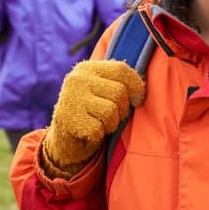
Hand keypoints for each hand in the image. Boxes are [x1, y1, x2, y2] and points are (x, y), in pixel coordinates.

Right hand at [41, 60, 145, 178]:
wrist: (64, 140)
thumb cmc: (91, 113)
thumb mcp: (100, 91)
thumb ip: (117, 82)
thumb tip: (144, 85)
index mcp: (87, 69)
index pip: (121, 69)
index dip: (136, 85)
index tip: (138, 99)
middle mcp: (77, 79)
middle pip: (119, 92)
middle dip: (122, 109)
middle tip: (112, 116)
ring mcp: (71, 99)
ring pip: (111, 111)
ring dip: (111, 123)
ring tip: (100, 123)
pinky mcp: (69, 119)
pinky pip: (99, 128)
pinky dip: (99, 135)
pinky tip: (89, 132)